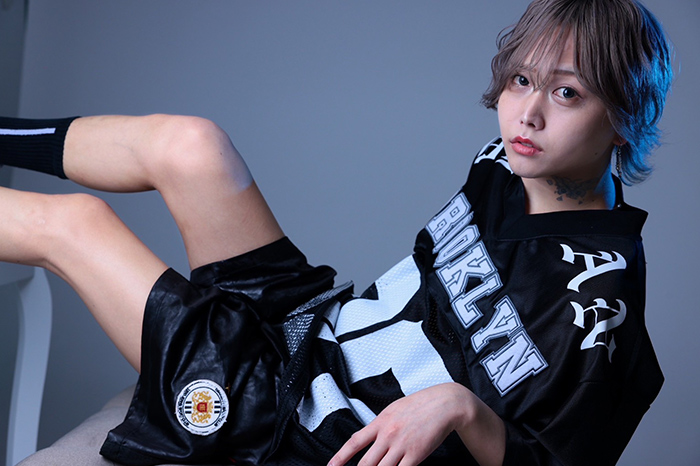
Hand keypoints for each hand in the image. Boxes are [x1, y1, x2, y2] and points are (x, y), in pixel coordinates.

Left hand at [327, 383, 472, 465]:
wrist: (444, 404)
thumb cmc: (420, 405)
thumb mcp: (393, 410)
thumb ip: (380, 425)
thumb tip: (370, 438)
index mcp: (380, 422)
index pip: (354, 442)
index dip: (340, 457)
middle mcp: (388, 435)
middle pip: (366, 463)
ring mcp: (401, 446)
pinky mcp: (415, 455)